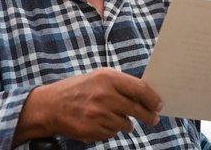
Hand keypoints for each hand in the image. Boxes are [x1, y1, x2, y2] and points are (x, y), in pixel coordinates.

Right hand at [14, 68, 161, 144]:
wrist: (51, 105)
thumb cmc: (80, 88)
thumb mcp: (99, 77)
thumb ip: (121, 84)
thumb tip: (146, 96)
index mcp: (107, 78)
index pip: (139, 89)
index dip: (152, 99)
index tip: (159, 105)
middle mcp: (103, 96)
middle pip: (136, 110)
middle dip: (148, 116)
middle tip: (153, 118)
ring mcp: (97, 115)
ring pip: (125, 125)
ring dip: (126, 123)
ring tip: (117, 117)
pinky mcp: (92, 130)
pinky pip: (112, 134)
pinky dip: (111, 130)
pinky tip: (101, 122)